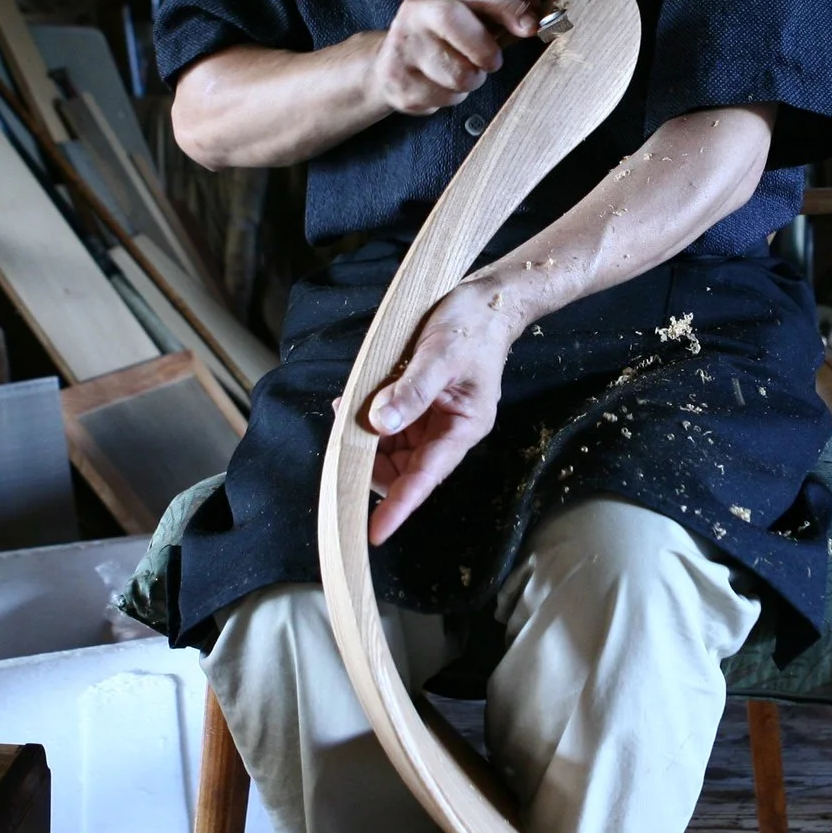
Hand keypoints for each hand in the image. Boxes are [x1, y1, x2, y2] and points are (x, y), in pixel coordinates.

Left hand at [361, 279, 523, 542]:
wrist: (487, 300)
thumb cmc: (472, 326)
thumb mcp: (439, 355)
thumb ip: (410, 391)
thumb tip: (378, 423)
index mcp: (463, 426)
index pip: (426, 477)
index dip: (400, 505)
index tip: (375, 532)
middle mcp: (447, 431)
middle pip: (403, 468)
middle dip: (370, 459)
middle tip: (344, 435)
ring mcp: (432, 420)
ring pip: (391, 449)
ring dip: (366, 438)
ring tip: (348, 409)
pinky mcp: (420, 406)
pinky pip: (388, 426)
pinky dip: (368, 419)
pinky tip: (354, 401)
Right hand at [369, 0, 537, 115]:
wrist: (391, 61)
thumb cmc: (443, 35)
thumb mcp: (471, 13)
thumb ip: (502, 10)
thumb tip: (536, 8)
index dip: (509, 7)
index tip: (530, 27)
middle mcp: (417, 10)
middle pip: (453, 20)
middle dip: (483, 49)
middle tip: (492, 62)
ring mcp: (403, 45)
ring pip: (455, 72)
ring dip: (471, 80)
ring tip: (461, 72)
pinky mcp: (397, 80)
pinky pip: (442, 97)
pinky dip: (452, 97)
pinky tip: (440, 84)